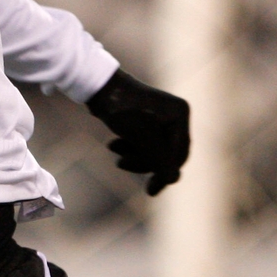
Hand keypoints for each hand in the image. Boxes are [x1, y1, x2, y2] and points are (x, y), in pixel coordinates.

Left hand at [86, 69, 189, 195]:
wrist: (97, 85)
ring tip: (113, 151)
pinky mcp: (144, 118)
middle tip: (121, 165)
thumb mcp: (142, 138)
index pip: (178, 154)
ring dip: (134, 154)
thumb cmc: (121, 110)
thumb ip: (159, 159)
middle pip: (166, 153)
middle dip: (144, 162)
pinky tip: (112, 146)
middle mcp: (174, 114)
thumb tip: (174, 179)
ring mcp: (160, 116)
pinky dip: (130, 146)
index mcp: (179, 115)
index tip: (150, 191)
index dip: (165, 174)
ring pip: (152, 149)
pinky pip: (143, 141)